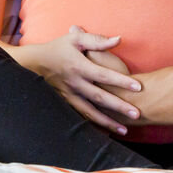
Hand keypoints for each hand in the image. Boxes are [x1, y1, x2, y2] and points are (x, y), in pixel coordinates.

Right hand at [16, 26, 141, 134]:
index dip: (121, 81)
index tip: (138, 87)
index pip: (104, 75)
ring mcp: (69, 96)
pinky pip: (81, 117)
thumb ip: (97, 40)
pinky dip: (93, 126)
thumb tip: (119, 39)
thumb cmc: (58, 48)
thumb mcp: (76, 39)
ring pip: (91, 112)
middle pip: (100, 97)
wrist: (34, 63)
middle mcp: (75, 83)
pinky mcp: (65, 103)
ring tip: (125, 130)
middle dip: (119, 107)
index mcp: (79, 66)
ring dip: (108, 122)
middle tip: (137, 114)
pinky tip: (106, 133)